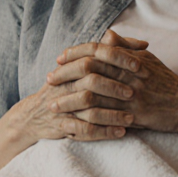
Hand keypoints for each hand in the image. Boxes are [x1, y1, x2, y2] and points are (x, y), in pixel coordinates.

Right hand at [3, 34, 147, 142]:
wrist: (34, 115)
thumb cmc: (68, 88)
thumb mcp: (83, 68)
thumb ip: (113, 53)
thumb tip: (143, 43)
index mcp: (73, 67)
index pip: (94, 55)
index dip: (117, 59)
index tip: (139, 65)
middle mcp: (67, 84)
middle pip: (90, 81)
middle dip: (114, 87)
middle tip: (134, 93)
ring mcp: (63, 105)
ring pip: (89, 108)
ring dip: (112, 114)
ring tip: (132, 119)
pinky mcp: (63, 125)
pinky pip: (85, 129)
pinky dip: (104, 132)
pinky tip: (121, 133)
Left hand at [50, 30, 177, 136]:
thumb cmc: (166, 82)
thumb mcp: (148, 59)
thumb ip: (125, 47)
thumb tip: (107, 34)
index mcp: (130, 58)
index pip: (96, 49)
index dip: (75, 53)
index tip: (59, 59)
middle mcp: (129, 73)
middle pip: (89, 69)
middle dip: (65, 74)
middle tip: (49, 80)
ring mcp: (131, 94)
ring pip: (92, 94)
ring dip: (69, 99)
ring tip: (52, 104)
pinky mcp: (134, 114)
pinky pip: (105, 117)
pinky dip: (85, 118)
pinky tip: (71, 122)